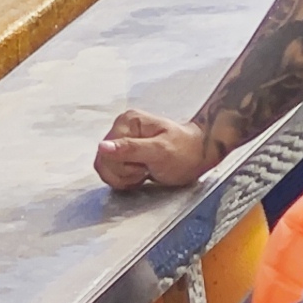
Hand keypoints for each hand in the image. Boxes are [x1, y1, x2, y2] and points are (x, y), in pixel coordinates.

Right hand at [93, 108, 215, 191]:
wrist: (199, 156)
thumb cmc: (185, 152)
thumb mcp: (160, 152)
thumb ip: (130, 149)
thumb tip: (103, 147)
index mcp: (127, 122)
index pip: (105, 152)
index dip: (122, 166)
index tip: (143, 166)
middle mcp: (121, 129)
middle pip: (103, 161)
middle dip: (124, 173)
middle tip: (145, 168)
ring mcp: (122, 142)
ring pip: (106, 169)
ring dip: (125, 177)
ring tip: (145, 171)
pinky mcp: (125, 155)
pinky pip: (113, 173)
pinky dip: (126, 179)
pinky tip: (141, 174)